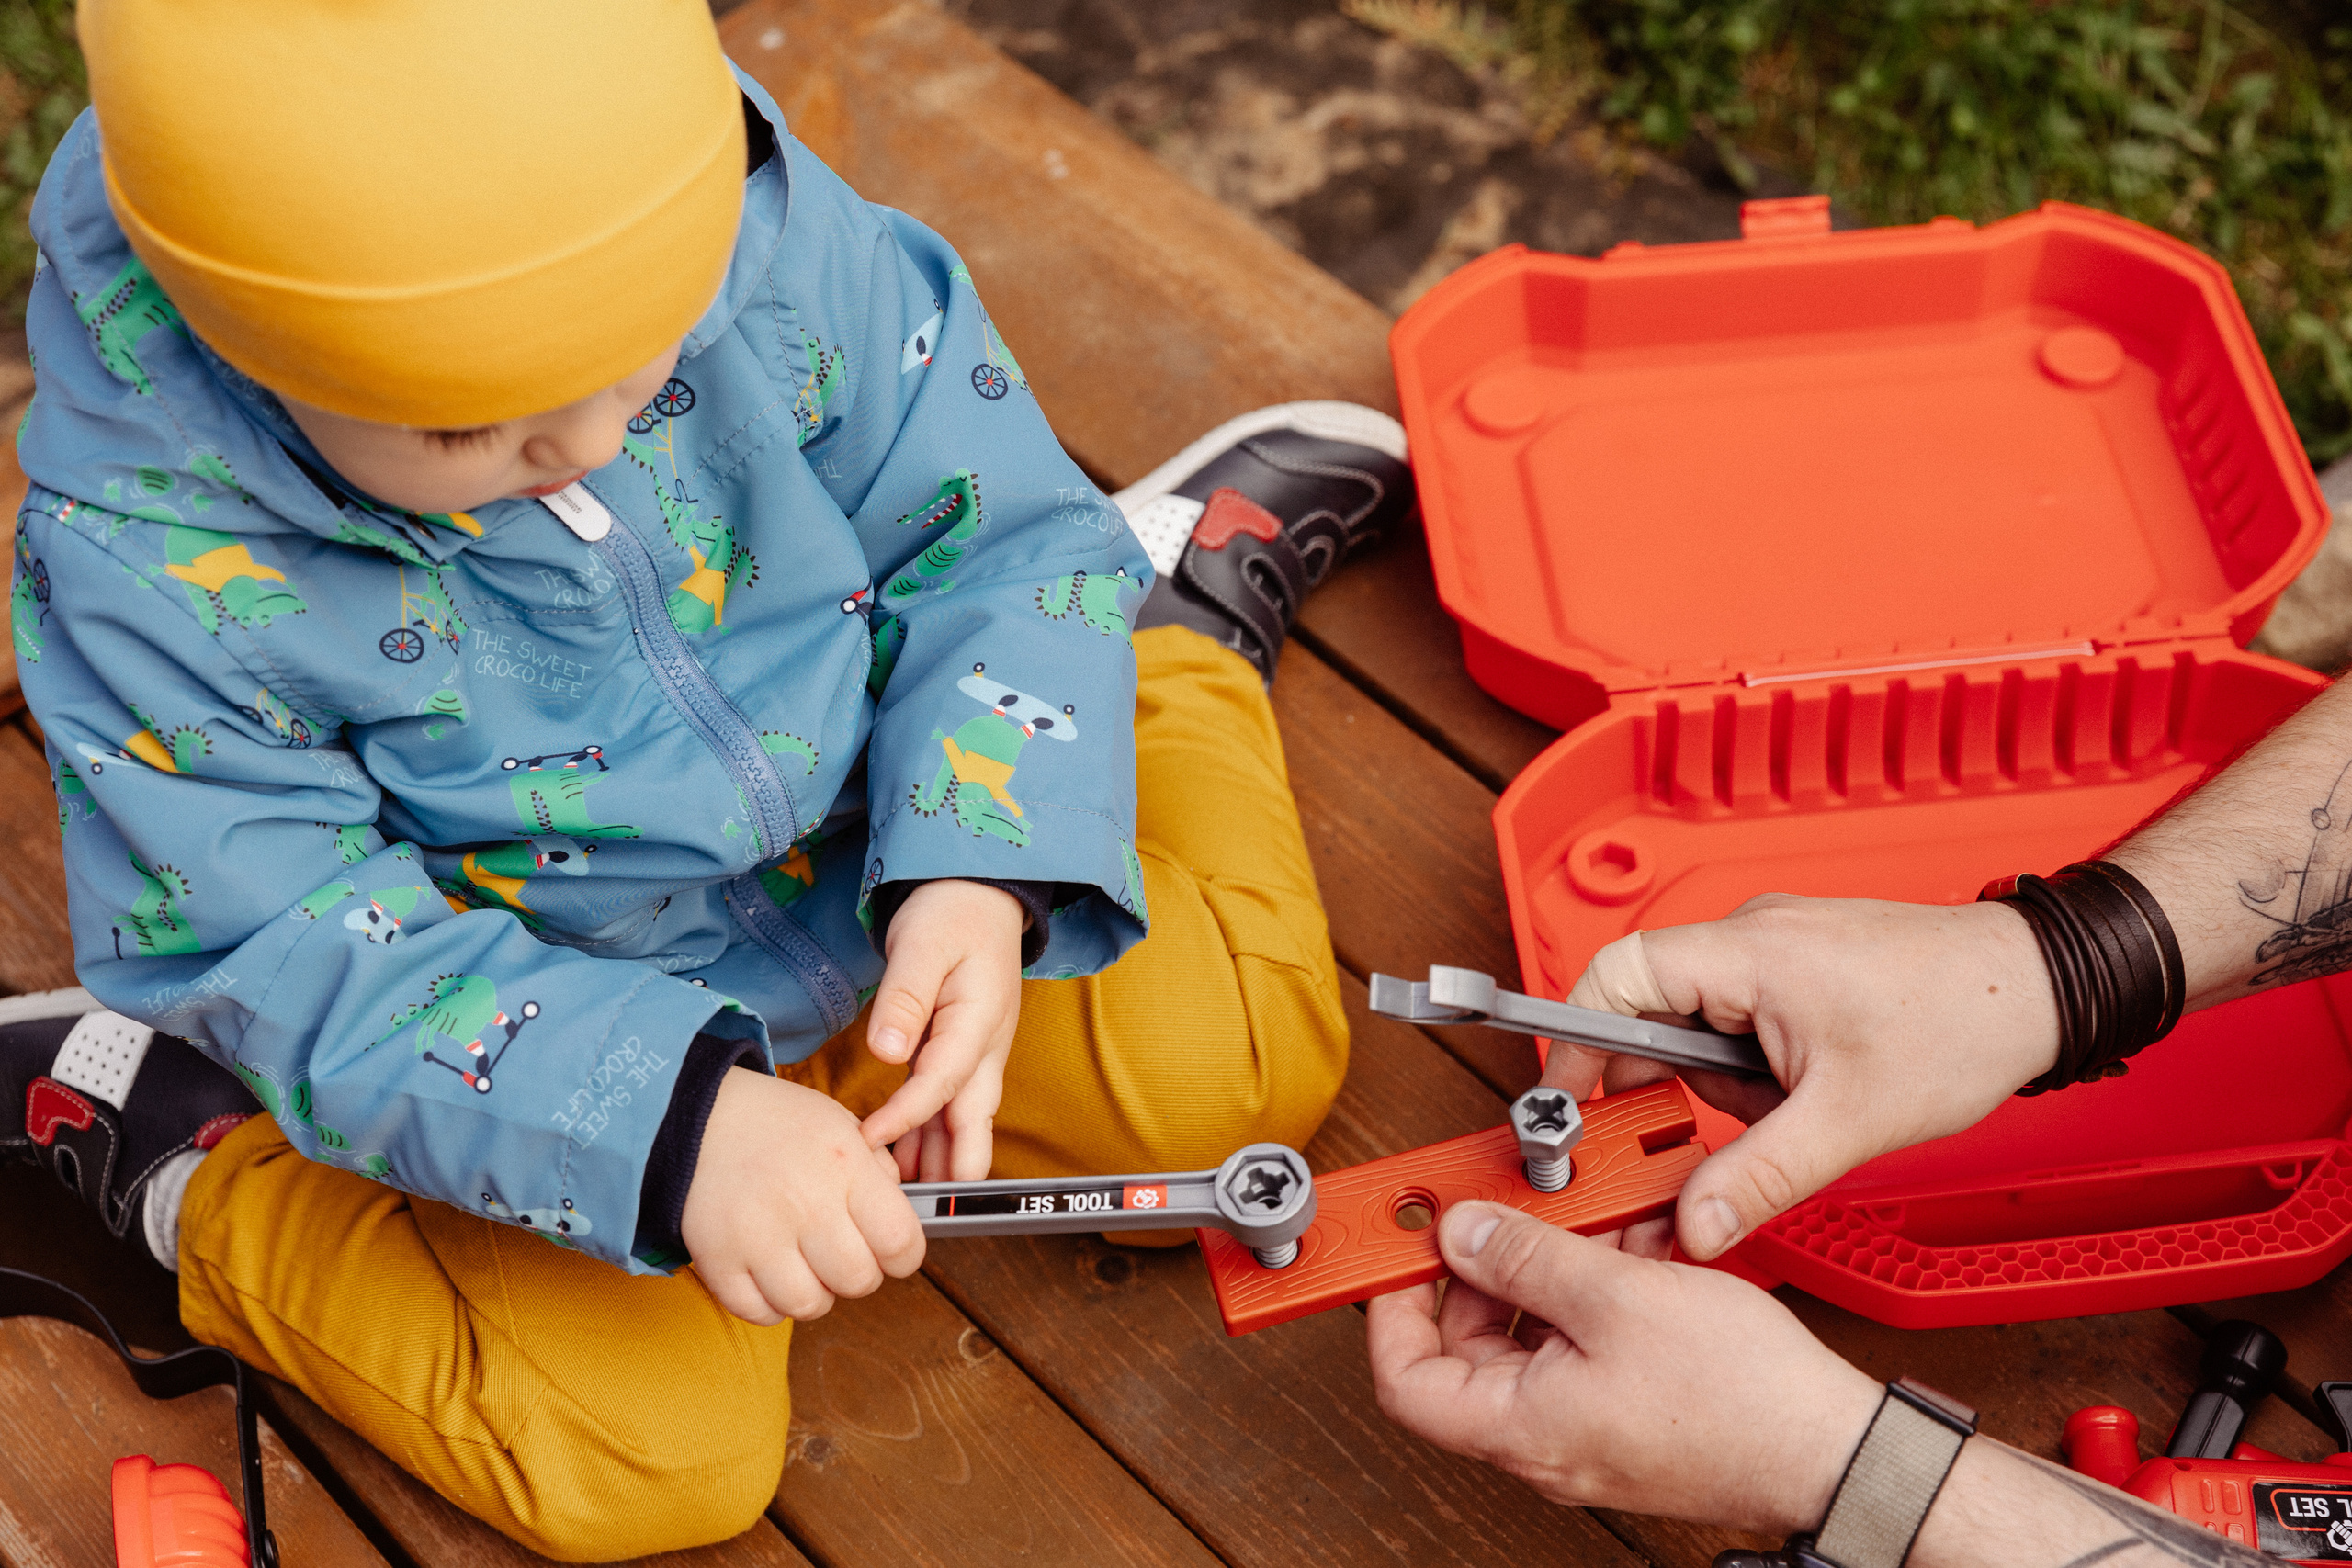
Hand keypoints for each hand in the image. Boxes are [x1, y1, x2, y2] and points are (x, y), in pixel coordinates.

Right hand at [681, 1067, 923, 1323]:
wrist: (698, 1118)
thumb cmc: (780, 1126)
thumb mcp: (844, 1127)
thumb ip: (881, 1174)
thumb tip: (901, 1226)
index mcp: (844, 1166)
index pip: (901, 1243)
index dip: (903, 1255)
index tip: (891, 1249)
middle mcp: (804, 1203)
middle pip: (859, 1281)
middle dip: (859, 1273)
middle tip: (842, 1251)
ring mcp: (757, 1236)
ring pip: (810, 1306)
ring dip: (815, 1292)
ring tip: (805, 1261)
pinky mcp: (718, 1260)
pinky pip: (761, 1314)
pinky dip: (771, 1303)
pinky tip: (771, 1272)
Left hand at [858, 879, 1024, 1182]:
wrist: (979, 896)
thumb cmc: (951, 914)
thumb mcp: (922, 944)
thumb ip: (905, 999)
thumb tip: (888, 1052)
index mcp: (978, 1026)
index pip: (942, 1087)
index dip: (906, 1121)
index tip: (866, 1144)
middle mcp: (985, 1053)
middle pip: (972, 1131)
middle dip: (944, 1175)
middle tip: (897, 1208)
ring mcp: (976, 1061)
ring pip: (961, 1130)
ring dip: (933, 1165)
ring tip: (885, 1198)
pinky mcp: (959, 1060)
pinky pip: (946, 1113)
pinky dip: (924, 1141)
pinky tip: (892, 1164)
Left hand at [1368, 1201, 1879, 1531]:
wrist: (1835, 1447)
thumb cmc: (1743, 1401)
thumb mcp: (1617, 1299)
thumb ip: (1528, 1258)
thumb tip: (1464, 1232)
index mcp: (1519, 1427)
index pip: (1406, 1381)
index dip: (1392, 1311)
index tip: (1400, 1255)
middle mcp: (1545, 1437)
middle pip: (1473, 1343)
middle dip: (1487, 1266)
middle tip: (1499, 1209)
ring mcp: (1589, 1425)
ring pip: (1539, 1331)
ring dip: (1558, 1263)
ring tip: (1591, 1212)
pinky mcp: (1632, 1407)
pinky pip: (1590, 1339)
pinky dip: (1602, 1286)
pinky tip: (1635, 1240)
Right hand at [1546, 894, 2059, 1260]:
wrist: (2043, 986)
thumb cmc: (1963, 1022)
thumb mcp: (1849, 1121)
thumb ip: (1757, 1178)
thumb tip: (1694, 1226)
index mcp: (1747, 952)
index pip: (1614, 974)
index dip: (1574, 1039)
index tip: (1569, 1102)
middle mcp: (1750, 934)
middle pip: (1649, 1007)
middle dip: (1672, 1083)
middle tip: (1698, 1137)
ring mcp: (1774, 945)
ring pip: (1696, 1021)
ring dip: (1726, 1081)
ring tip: (1796, 1108)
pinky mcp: (1796, 963)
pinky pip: (1735, 1016)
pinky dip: (1753, 1065)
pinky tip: (1808, 1089)